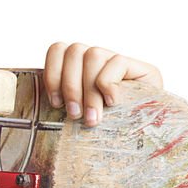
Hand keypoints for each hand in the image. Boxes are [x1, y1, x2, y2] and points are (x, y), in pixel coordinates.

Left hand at [43, 43, 162, 126]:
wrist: (146, 137)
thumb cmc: (108, 131)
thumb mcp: (80, 117)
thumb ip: (65, 105)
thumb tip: (42, 110)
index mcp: (79, 68)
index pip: (58, 50)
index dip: (52, 74)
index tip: (56, 102)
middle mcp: (97, 60)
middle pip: (73, 51)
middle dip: (70, 87)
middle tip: (75, 115)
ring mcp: (118, 62)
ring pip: (93, 55)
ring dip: (89, 90)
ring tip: (93, 117)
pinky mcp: (140, 67)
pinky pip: (116, 62)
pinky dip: (108, 84)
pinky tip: (113, 102)